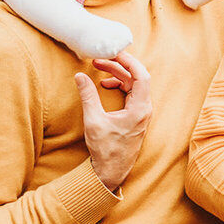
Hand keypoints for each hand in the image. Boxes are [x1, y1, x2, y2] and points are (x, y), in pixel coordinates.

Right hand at [75, 51, 151, 192]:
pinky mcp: (136, 117)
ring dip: (118, 75)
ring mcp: (141, 113)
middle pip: (137, 78)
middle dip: (118, 66)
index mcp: (140, 109)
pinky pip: (131, 94)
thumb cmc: (106, 149)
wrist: (111, 171)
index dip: (129, 61)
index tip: (115, 53)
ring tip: (99, 69)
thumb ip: (88, 96)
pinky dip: (119, 86)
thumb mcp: (94, 121)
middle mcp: (144, 109)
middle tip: (100, 59)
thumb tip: (80, 77)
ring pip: (133, 85)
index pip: (141, 76)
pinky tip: (105, 85)